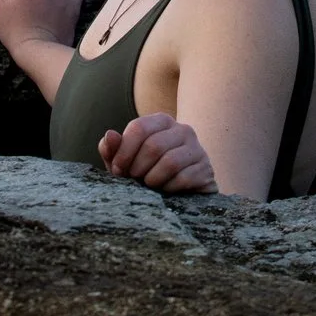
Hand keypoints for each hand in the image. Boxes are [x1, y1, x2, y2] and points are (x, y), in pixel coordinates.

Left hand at [98, 112, 217, 194]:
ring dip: (152, 179)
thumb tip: (110, 135)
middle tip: (133, 180)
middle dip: (137, 168)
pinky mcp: (206, 169)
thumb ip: (113, 149)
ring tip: (148, 186)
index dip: (123, 151)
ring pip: (170, 162)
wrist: (180, 194)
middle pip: (153, 146)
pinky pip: (184, 178)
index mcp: (161, 121)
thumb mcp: (126, 161)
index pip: (139, 128)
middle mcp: (182, 130)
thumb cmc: (147, 172)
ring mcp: (197, 149)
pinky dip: (169, 188)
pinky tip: (165, 191)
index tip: (117, 169)